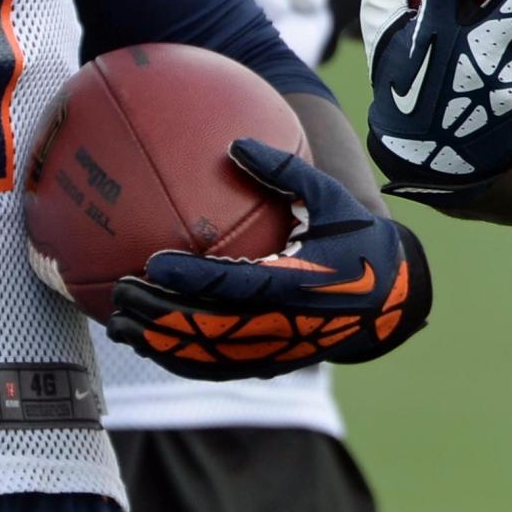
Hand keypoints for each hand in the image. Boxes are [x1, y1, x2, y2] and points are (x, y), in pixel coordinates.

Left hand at [106, 138, 431, 377]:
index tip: (153, 263)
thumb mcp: (330, 199)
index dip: (192, 277)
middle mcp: (281, 323)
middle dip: (159, 313)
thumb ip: (284, 170)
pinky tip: (149, 345)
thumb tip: (236, 143)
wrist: (392, 301)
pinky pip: (215, 369)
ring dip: (159, 343)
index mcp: (295, 283)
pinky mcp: (269, 365)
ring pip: (206, 355)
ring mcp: (274, 349)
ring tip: (119, 326)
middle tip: (120, 292)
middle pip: (208, 327)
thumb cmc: (357, 240)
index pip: (234, 283)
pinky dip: (179, 360)